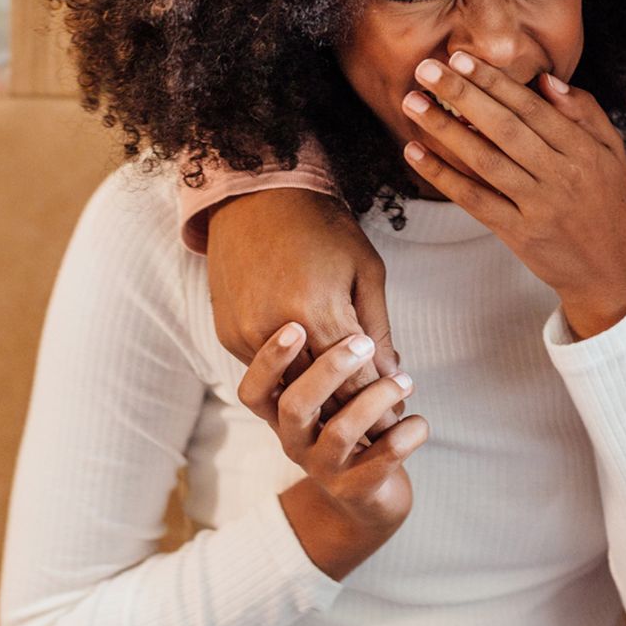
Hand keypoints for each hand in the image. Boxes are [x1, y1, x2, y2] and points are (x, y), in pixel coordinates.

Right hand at [207, 187, 398, 417]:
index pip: (354, 381)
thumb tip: (390, 375)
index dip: (379, 406)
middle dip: (352, 414)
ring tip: (348, 411)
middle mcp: (276, 330)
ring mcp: (245, 334)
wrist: (257, 196)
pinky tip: (312, 381)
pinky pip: (264, 371)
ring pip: (289, 388)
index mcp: (318, 312)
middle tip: (380, 428)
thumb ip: (378, 327)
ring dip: (320, 402)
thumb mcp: (366, 270)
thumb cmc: (323, 227)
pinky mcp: (227, 333)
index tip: (398, 424)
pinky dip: (291, 378)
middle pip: (322, 394)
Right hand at [248, 324, 429, 579]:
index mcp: (280, 409)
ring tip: (405, 380)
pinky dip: (403, 438)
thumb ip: (345, 343)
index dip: (270, 360)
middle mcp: (292, 439)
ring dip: (375, 401)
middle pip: (295, 406)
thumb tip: (356, 323)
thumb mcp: (344, 371)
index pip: (255, 388)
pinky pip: (378, 464)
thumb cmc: (353, 414)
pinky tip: (420, 421)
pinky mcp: (354, 488)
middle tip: (362, 344)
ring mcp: (320, 467)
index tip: (296, 327)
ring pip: (339, 433)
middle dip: (329, 371)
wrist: (368, 496)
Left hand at [400, 52, 625, 337]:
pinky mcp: (518, 234)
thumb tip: (545, 79)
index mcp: (585, 150)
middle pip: (504, 128)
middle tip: (426, 69)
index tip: (461, 58)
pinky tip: (416, 153)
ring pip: (485, 161)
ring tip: (412, 103)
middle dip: (462, 94)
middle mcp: (562, 175)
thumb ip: (584, 110)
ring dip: (444, 129)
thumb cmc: (608, 203)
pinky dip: (442, 176)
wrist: (612, 271)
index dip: (495, 81)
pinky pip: (474, 200)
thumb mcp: (612, 151)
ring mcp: (539, 206)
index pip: (532, 108)